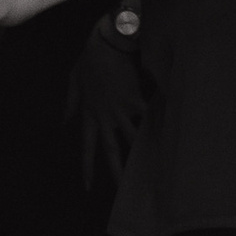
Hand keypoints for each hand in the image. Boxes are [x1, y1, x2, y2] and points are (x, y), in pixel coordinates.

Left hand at [68, 17, 147, 187]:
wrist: (106, 43)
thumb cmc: (90, 59)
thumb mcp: (73, 81)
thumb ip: (70, 103)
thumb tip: (64, 122)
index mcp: (88, 114)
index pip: (87, 147)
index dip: (87, 168)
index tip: (88, 187)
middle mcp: (104, 117)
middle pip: (110, 150)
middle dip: (117, 171)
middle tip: (123, 192)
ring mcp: (121, 110)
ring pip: (132, 138)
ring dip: (142, 154)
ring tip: (153, 172)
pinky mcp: (136, 100)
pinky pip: (148, 118)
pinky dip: (159, 128)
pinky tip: (171, 141)